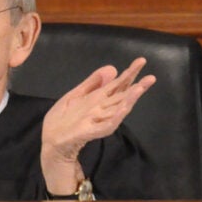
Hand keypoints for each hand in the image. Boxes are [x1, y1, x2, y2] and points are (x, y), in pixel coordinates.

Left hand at [41, 57, 155, 193]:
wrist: (49, 141)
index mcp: (97, 99)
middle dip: (136, 86)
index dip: (129, 73)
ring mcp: (98, 120)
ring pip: (118, 109)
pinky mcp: (91, 131)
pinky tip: (124, 109)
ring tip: (140, 88)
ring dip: (130, 99)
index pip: (117, 84)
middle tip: (152, 77)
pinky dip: (116, 117)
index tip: (141, 61)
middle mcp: (101, 108)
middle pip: (122, 95)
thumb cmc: (61, 120)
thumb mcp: (75, 95)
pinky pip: (107, 124)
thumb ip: (92, 83)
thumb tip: (112, 67)